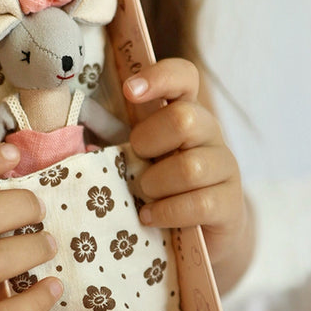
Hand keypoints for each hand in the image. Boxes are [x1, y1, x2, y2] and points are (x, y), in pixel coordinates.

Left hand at [122, 59, 247, 273]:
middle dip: (148, 142)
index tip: (128, 91)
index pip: (184, 76)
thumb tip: (80, 132)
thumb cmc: (161, 184)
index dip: (159, 77)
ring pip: (190, 167)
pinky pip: (199, 204)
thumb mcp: (143, 154)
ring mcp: (225, 166)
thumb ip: (125, 137)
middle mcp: (210, 132)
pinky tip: (151, 216)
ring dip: (156, 184)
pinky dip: (167, 212)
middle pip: (184, 120)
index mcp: (186, 110)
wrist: (201, 233)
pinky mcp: (231, 202)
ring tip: (145, 193)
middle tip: (137, 159)